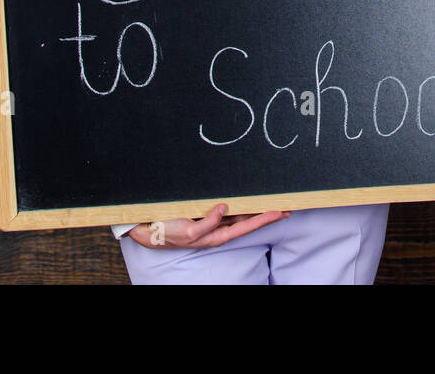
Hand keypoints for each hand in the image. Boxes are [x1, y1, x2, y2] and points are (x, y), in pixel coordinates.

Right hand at [126, 203, 289, 249]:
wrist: (147, 228)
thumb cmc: (167, 231)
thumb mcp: (187, 231)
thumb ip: (207, 223)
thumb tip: (224, 208)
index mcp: (215, 235)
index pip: (245, 226)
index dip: (263, 219)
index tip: (279, 212)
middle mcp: (217, 228)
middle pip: (247, 221)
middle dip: (266, 215)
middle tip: (287, 207)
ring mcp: (212, 220)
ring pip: (239, 214)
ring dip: (256, 209)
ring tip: (274, 203)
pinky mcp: (204, 211)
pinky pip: (226, 207)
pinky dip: (239, 203)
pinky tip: (247, 198)